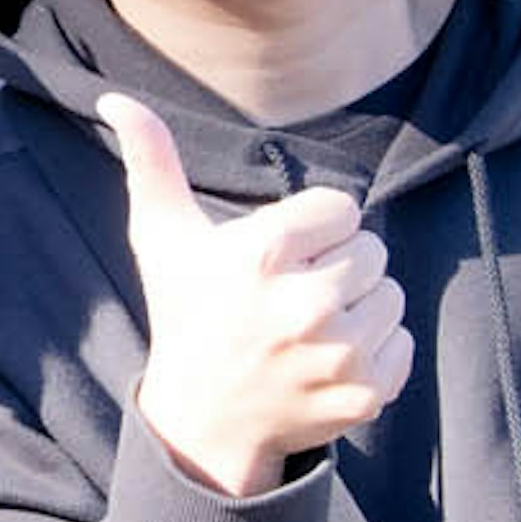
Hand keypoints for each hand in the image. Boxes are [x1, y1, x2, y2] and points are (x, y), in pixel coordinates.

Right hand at [97, 92, 410, 500]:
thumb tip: (116, 98)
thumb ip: (151, 159)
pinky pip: (404, 344)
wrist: (201, 424)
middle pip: (371, 249)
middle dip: (337, 266)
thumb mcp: (163, 237)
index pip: (342, 209)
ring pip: (391, 295)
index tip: (281, 258)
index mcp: (263, 255)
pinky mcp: (365, 394)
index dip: (314, 230)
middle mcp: (306, 305)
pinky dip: (377, 352)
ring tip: (311, 329)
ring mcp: (339, 354)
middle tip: (293, 296)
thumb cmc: (187, 316)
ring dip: (360, 307)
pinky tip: (328, 361)